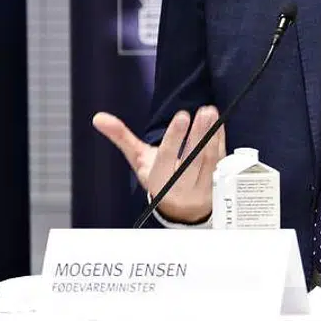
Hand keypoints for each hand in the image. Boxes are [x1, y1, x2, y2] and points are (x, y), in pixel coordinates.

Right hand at [92, 107, 224, 224]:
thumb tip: (99, 118)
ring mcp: (201, 185)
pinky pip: (221, 161)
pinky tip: (219, 124)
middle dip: (197, 135)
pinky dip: (221, 142)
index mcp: (160, 178)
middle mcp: (181, 184)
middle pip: (191, 159)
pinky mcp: (216, 182)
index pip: (167, 157)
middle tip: (203, 111)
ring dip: (212, 135)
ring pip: (208, 159)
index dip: (174, 137)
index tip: (182, 116)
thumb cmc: (159, 178)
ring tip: (211, 113)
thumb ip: (122, 138)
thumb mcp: (139, 161)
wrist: (181, 209)